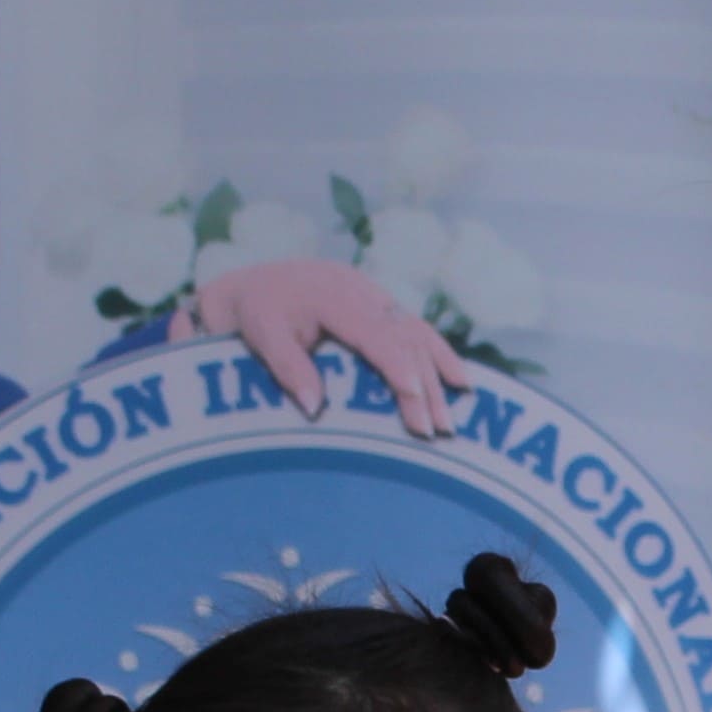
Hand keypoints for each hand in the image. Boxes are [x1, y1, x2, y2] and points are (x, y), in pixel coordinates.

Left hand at [176, 256, 475, 438]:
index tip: (414, 399)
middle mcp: (360, 290)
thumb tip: (313, 408)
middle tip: (438, 427)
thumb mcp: (261, 338)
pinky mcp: (378, 303)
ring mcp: (373, 294)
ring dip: (439, 368)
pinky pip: (413, 327)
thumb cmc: (253, 314)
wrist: (249, 284)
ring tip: (462, 401)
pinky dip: (436, 353)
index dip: (397, 365)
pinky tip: (457, 377)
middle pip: (403, 336)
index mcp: (332, 294)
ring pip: (416, 330)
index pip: (374, 332)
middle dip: (425, 382)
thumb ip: (287, 368)